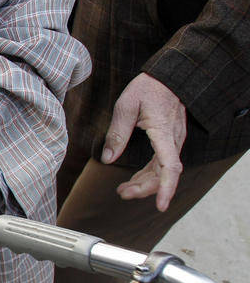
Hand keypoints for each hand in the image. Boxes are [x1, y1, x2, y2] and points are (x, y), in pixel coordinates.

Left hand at [102, 73, 186, 211]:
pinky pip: (162, 163)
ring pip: (163, 170)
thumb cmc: (147, 88)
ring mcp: (173, 141)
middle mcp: (173, 140)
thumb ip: (117, 133)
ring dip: (145, 183)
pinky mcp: (170, 141)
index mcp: (163, 132)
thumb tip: (108, 159)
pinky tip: (134, 180)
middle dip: (145, 188)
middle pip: (164, 173)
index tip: (161, 205)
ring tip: (123, 191)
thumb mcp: (126, 106)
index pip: (170, 166)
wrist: (167, 77)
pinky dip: (149, 174)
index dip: (166, 187)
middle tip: (121, 193)